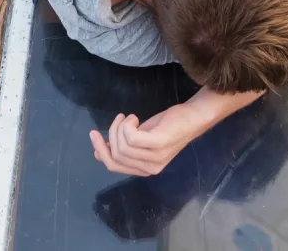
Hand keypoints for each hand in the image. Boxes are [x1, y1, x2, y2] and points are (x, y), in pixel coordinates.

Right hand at [89, 102, 207, 176]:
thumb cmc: (169, 126)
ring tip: (129, 117)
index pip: (114, 166)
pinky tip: (134, 118)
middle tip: (117, 119)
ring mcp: (155, 157)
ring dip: (120, 127)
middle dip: (110, 135)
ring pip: (122, 146)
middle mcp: (150, 168)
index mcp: (145, 169)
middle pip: (116, 155)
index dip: (101, 151)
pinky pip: (131, 137)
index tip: (94, 134)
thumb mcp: (142, 138)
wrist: (193, 117)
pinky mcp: (158, 144)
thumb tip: (98, 154)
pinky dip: (127, 124)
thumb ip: (124, 147)